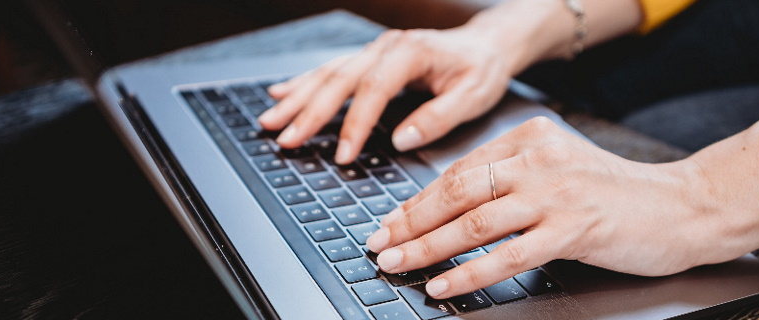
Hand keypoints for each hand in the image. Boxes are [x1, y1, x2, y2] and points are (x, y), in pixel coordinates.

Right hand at [258, 27, 514, 163]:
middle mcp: (387, 47)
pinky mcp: (371, 58)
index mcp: (412, 53)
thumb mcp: (473, 96)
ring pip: (329, 73)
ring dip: (297, 97)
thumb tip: (402, 139)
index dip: (355, 124)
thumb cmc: (482, 70)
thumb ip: (438, 117)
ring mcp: (376, 50)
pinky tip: (281, 92)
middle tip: (285, 139)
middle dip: (309, 111)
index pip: (374, 90)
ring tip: (270, 119)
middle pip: (340, 79)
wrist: (487, 45)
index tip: (342, 155)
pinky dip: (305, 82)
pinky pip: (332, 69)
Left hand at [364, 117, 751, 298]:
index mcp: (530, 139)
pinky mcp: (573, 228)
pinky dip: (468, 273)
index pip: (459, 170)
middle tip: (380, 243)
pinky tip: (443, 284)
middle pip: (457, 191)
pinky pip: (507, 254)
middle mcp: (538, 159)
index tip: (392, 221)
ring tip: (397, 263)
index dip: (418, 199)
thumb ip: (512, 179)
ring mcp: (555, 192)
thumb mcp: (560, 169)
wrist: (683, 208)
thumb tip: (451, 207)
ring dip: (427, 247)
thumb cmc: (619, 195)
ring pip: (473, 222)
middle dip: (410, 221)